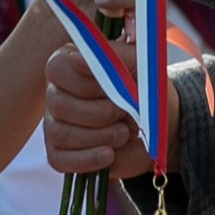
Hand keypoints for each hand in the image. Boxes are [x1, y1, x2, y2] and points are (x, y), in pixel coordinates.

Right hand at [44, 39, 173, 185]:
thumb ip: (112, 54)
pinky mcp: (60, 153)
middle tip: (124, 113)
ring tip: (123, 134)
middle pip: (59, 105)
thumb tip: (76, 58)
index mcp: (70, 64)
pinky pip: (59, 160)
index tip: (115, 87)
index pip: (57, 69)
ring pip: (60, 133)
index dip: (87, 83)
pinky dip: (88, 159)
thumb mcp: (139, 64)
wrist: (159, 126)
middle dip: (99, 113)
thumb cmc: (145, 90)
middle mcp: (56, 93)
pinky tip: (109, 154)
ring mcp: (55, 124)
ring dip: (100, 136)